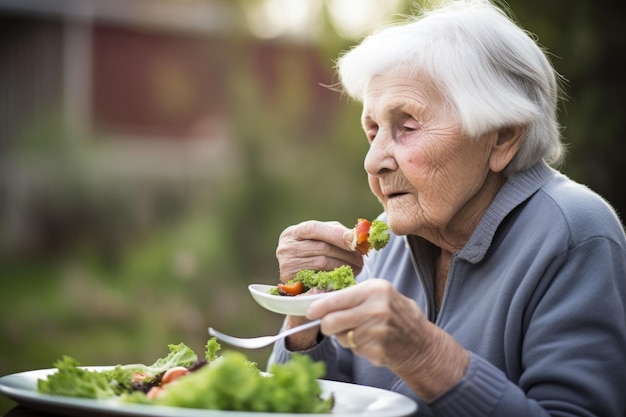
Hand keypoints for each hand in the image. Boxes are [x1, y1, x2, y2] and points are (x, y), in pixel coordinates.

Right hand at [276, 220, 363, 282]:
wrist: (296, 274)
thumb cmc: (313, 252)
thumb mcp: (322, 238)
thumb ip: (337, 233)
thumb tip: (356, 235)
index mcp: (293, 232)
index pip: (314, 229)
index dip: (336, 235)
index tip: (355, 241)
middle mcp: (286, 247)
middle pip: (321, 248)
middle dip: (346, 253)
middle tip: (361, 259)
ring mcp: (287, 265)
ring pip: (322, 263)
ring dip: (343, 266)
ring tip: (357, 268)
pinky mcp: (292, 282)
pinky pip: (318, 279)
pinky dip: (333, 277)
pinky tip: (344, 276)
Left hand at [306, 279, 469, 401]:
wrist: (422, 343)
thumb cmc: (397, 315)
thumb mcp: (380, 295)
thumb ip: (354, 297)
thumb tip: (321, 301)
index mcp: (375, 289)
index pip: (336, 299)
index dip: (318, 307)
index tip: (310, 312)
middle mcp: (376, 308)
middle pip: (332, 321)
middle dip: (326, 325)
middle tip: (329, 326)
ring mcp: (377, 330)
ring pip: (340, 337)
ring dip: (344, 337)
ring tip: (362, 332)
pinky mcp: (376, 349)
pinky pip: (352, 348)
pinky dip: (356, 347)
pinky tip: (371, 343)